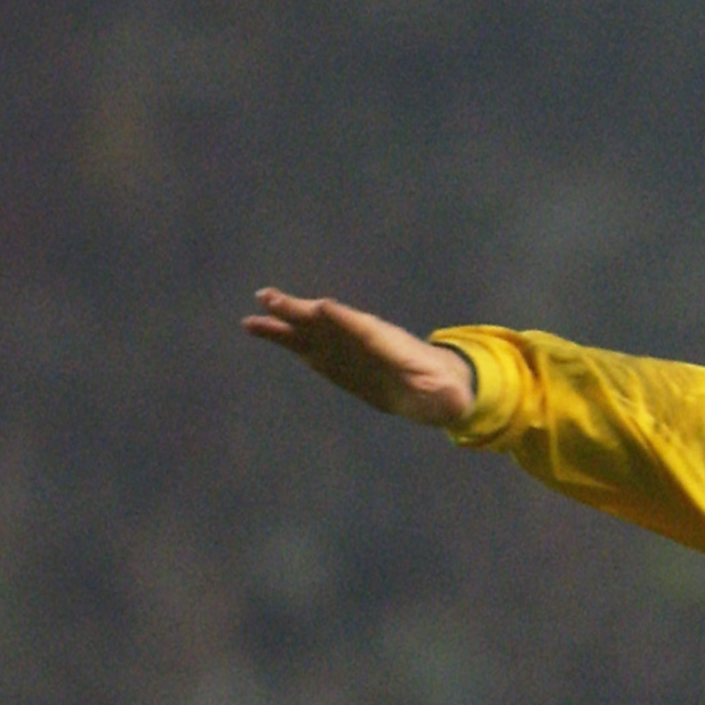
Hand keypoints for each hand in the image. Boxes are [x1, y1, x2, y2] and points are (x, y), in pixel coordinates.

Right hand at [242, 288, 478, 426]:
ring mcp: (344, 347)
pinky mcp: (333, 359)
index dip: (347, 320)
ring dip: (281, 322)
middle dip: (302, 311)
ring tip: (250, 317)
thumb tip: (454, 406)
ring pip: (309, 330)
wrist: (433, 387)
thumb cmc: (443, 391)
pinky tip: (259, 328)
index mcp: (391, 346)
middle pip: (328, 321)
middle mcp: (362, 339)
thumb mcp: (449, 398)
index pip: (365, 329)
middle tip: (270, 298)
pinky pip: (304, 345)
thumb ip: (447, 399)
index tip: (324, 307)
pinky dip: (282, 337)